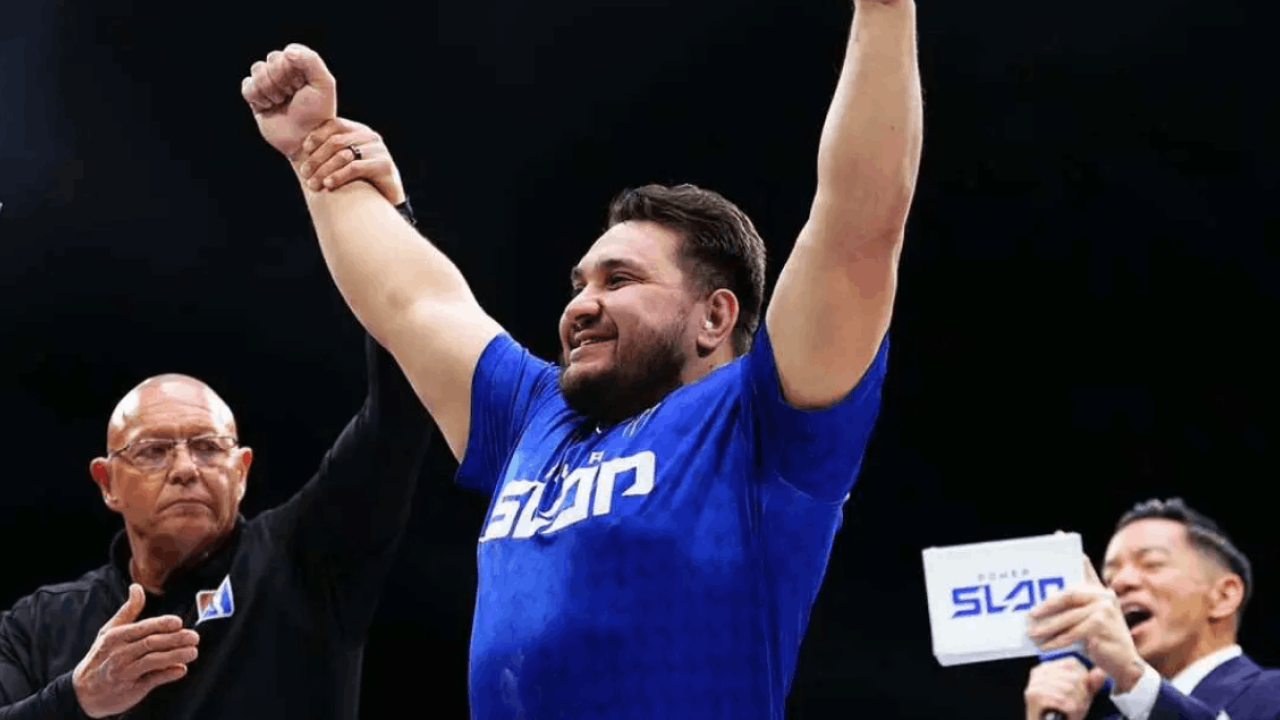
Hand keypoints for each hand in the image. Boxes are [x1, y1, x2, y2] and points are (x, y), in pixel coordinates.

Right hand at [72, 584, 199, 717]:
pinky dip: (167, 674)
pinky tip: (181, 670)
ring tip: (193, 652)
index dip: (162, 625)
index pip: (143, 628)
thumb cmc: (101, 657)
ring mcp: (124, 672)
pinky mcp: (131, 689)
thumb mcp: (109, 632)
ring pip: (152, 661)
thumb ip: (128, 610)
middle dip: (175, 639)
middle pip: (150, 644)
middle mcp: (119, 654)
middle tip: (195, 637)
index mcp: (116, 637)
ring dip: (175, 656)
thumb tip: (137, 587)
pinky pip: (151, 680)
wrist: (84, 692)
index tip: (179, 622)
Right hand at [241, 44, 337, 161]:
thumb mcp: (323, 84)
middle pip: (271, 59)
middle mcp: (285, 74)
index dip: (292, 68)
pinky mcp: (256, 98)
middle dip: (281, 79)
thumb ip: (311, 60)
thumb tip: (288, 52)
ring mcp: (269, 86)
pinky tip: (268, 106)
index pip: (288, 52)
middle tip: (291, 95)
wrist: (304, 140)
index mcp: (301, 68)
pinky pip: (247, 85)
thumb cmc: (318, 113)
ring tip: (280, 101)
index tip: (302, 85)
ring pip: (257, 69)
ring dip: (269, 87)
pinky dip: (256, 96)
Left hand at [296, 118, 405, 204]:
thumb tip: (300, 147)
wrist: (387, 200)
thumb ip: (332, 151)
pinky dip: (338, 176)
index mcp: (360, 131)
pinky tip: (328, 185)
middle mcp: (371, 137)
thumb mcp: (346, 161)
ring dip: (323, 170)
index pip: (335, 124)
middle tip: (304, 173)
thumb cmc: (361, 180)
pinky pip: (355, 168)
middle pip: (336, 141)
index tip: (304, 150)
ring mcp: (379, 150)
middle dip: (316, 158)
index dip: (317, 135)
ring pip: (343, 155)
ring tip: (313, 183)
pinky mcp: (385, 165)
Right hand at [1023, 657, 1108, 719]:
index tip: (1082, 692)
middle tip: (1078, 706)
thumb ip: (1091, 683)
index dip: (1084, 679)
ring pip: (1069, 689)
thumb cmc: (1062, 712)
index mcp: (1047, 667)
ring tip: (1073, 711)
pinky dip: (1070, 711)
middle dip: (1082, 695)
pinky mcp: (1034, 697)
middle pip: (1073, 678)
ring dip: (1077, 704)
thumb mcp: (1080, 695)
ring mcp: (1035, 684)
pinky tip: (1067, 714)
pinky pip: (1063, 701)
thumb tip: (1100, 672)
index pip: (1072, 663)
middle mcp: (1038, 672)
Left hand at [1027, 556, 1147, 692]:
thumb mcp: (1086, 621)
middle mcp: (1103, 596)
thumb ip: (1071, 610)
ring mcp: (1105, 609)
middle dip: (1047, 605)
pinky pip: (1073, 632)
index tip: (1058, 534)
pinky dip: (1058, 640)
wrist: (1124, 662)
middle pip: (1069, 594)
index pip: (1084, 566)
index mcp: (1099, 591)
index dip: (1072, 552)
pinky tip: (1046, 646)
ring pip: (1068, 616)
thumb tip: (1036, 609)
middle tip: (1030, 614)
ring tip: (1033, 633)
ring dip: (1048, 627)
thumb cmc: (1100, 639)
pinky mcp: (1102, 625)